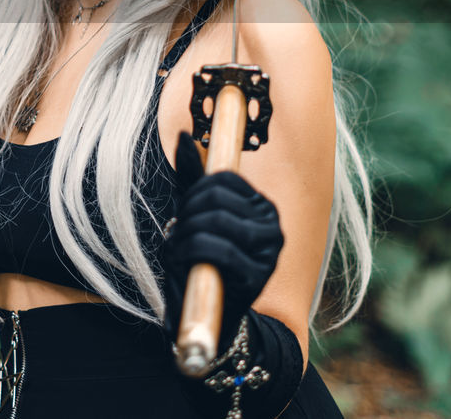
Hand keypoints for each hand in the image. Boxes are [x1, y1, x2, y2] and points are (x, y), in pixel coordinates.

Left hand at [161, 132, 283, 335]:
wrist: (209, 314)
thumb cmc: (200, 261)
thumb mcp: (193, 216)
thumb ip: (191, 178)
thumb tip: (183, 135)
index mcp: (262, 207)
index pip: (223, 177)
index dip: (194, 190)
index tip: (184, 212)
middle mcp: (273, 226)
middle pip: (216, 196)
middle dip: (186, 213)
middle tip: (177, 235)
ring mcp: (269, 252)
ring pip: (213, 220)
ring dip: (183, 235)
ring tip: (179, 251)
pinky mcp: (258, 276)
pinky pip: (216, 249)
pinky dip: (189, 253)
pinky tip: (184, 264)